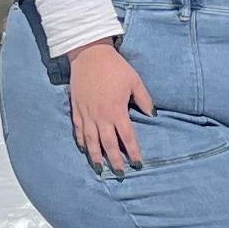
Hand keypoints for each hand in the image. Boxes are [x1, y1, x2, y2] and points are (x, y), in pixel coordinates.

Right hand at [67, 37, 152, 172]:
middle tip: (119, 173)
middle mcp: (101, 116)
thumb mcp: (134, 81)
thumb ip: (143, 99)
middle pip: (108, 144)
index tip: (137, 163)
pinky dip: (81, 141)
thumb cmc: (115, 67)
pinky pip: (78, 130)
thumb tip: (152, 114)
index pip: (127, 137)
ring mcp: (86, 114)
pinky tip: (85, 149)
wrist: (89, 54)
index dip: (132, 152)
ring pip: (91, 141)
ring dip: (96, 156)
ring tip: (99, 168)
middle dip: (114, 160)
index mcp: (117, 110)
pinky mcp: (76, 109)